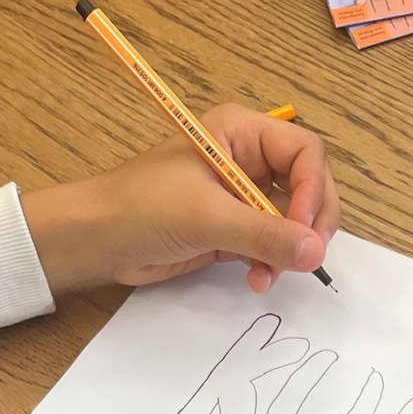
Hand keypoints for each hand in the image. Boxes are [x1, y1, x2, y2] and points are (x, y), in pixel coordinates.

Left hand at [18, 104, 338, 296]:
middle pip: (308, 187)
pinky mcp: (233, 229)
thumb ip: (264, 234)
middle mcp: (249, 160)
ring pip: (293, 221)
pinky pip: (272, 245)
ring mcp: (243, 197)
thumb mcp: (207, 216)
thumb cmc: (142, 208)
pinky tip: (257, 280)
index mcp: (243, 133)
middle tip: (305, 258)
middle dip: (309, 225)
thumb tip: (315, 252)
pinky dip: (272, 264)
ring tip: (268, 276)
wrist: (97, 240)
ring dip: (290, 251)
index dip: (313, 190)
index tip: (304, 230)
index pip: (306, 153)